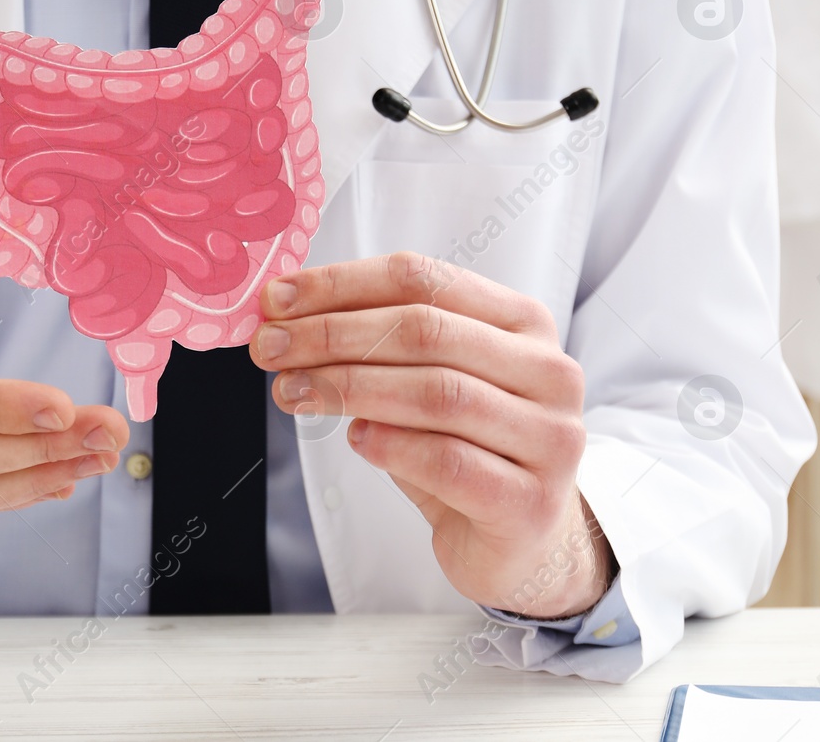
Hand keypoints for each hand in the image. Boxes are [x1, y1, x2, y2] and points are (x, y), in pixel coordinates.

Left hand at [251, 252, 612, 618]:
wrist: (523, 539)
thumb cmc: (465, 448)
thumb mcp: (426, 381)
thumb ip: (378, 346)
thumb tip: (286, 319)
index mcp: (522, 322)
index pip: (422, 280)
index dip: (342, 285)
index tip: (278, 299)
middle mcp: (548, 371)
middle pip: (425, 332)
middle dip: (333, 335)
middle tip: (270, 347)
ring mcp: (549, 438)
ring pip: (437, 393)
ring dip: (349, 387)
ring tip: (292, 392)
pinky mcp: (531, 503)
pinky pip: (450, 462)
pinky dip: (393, 445)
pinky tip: (355, 438)